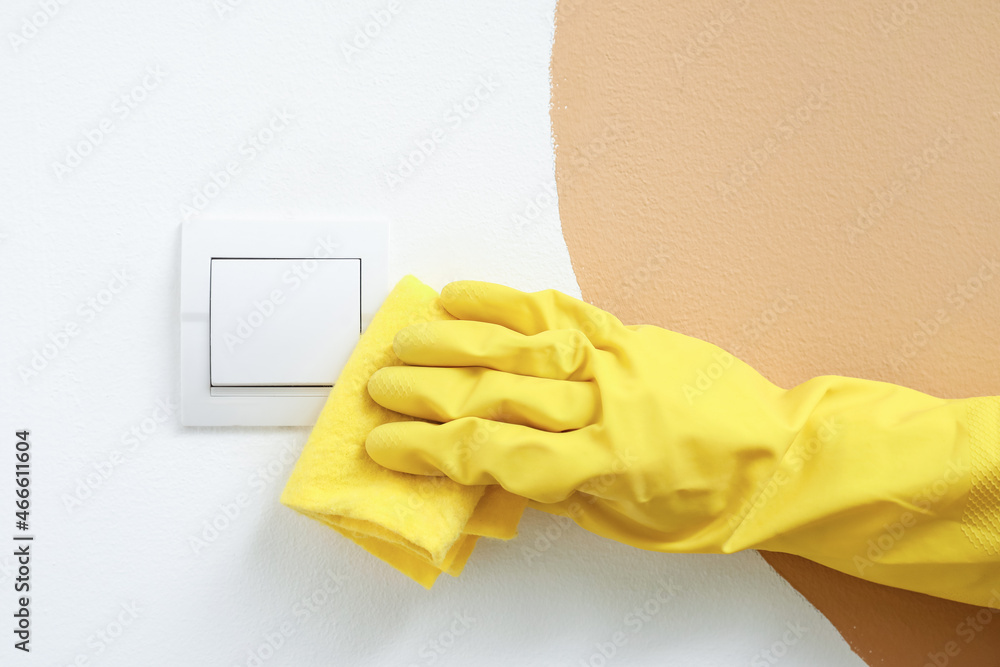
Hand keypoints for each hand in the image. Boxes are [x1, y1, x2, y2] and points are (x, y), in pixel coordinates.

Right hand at [364, 280, 796, 551]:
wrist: (772, 455)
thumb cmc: (700, 505)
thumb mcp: (622, 523)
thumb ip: (552, 490)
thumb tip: (488, 468)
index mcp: (599, 465)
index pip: (492, 453)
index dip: (429, 451)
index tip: (385, 446)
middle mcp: (600, 405)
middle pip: (492, 393)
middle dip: (424, 392)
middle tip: (376, 389)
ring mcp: (610, 359)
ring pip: (514, 344)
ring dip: (449, 342)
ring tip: (401, 342)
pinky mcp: (622, 330)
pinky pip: (554, 309)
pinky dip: (503, 301)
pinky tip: (461, 296)